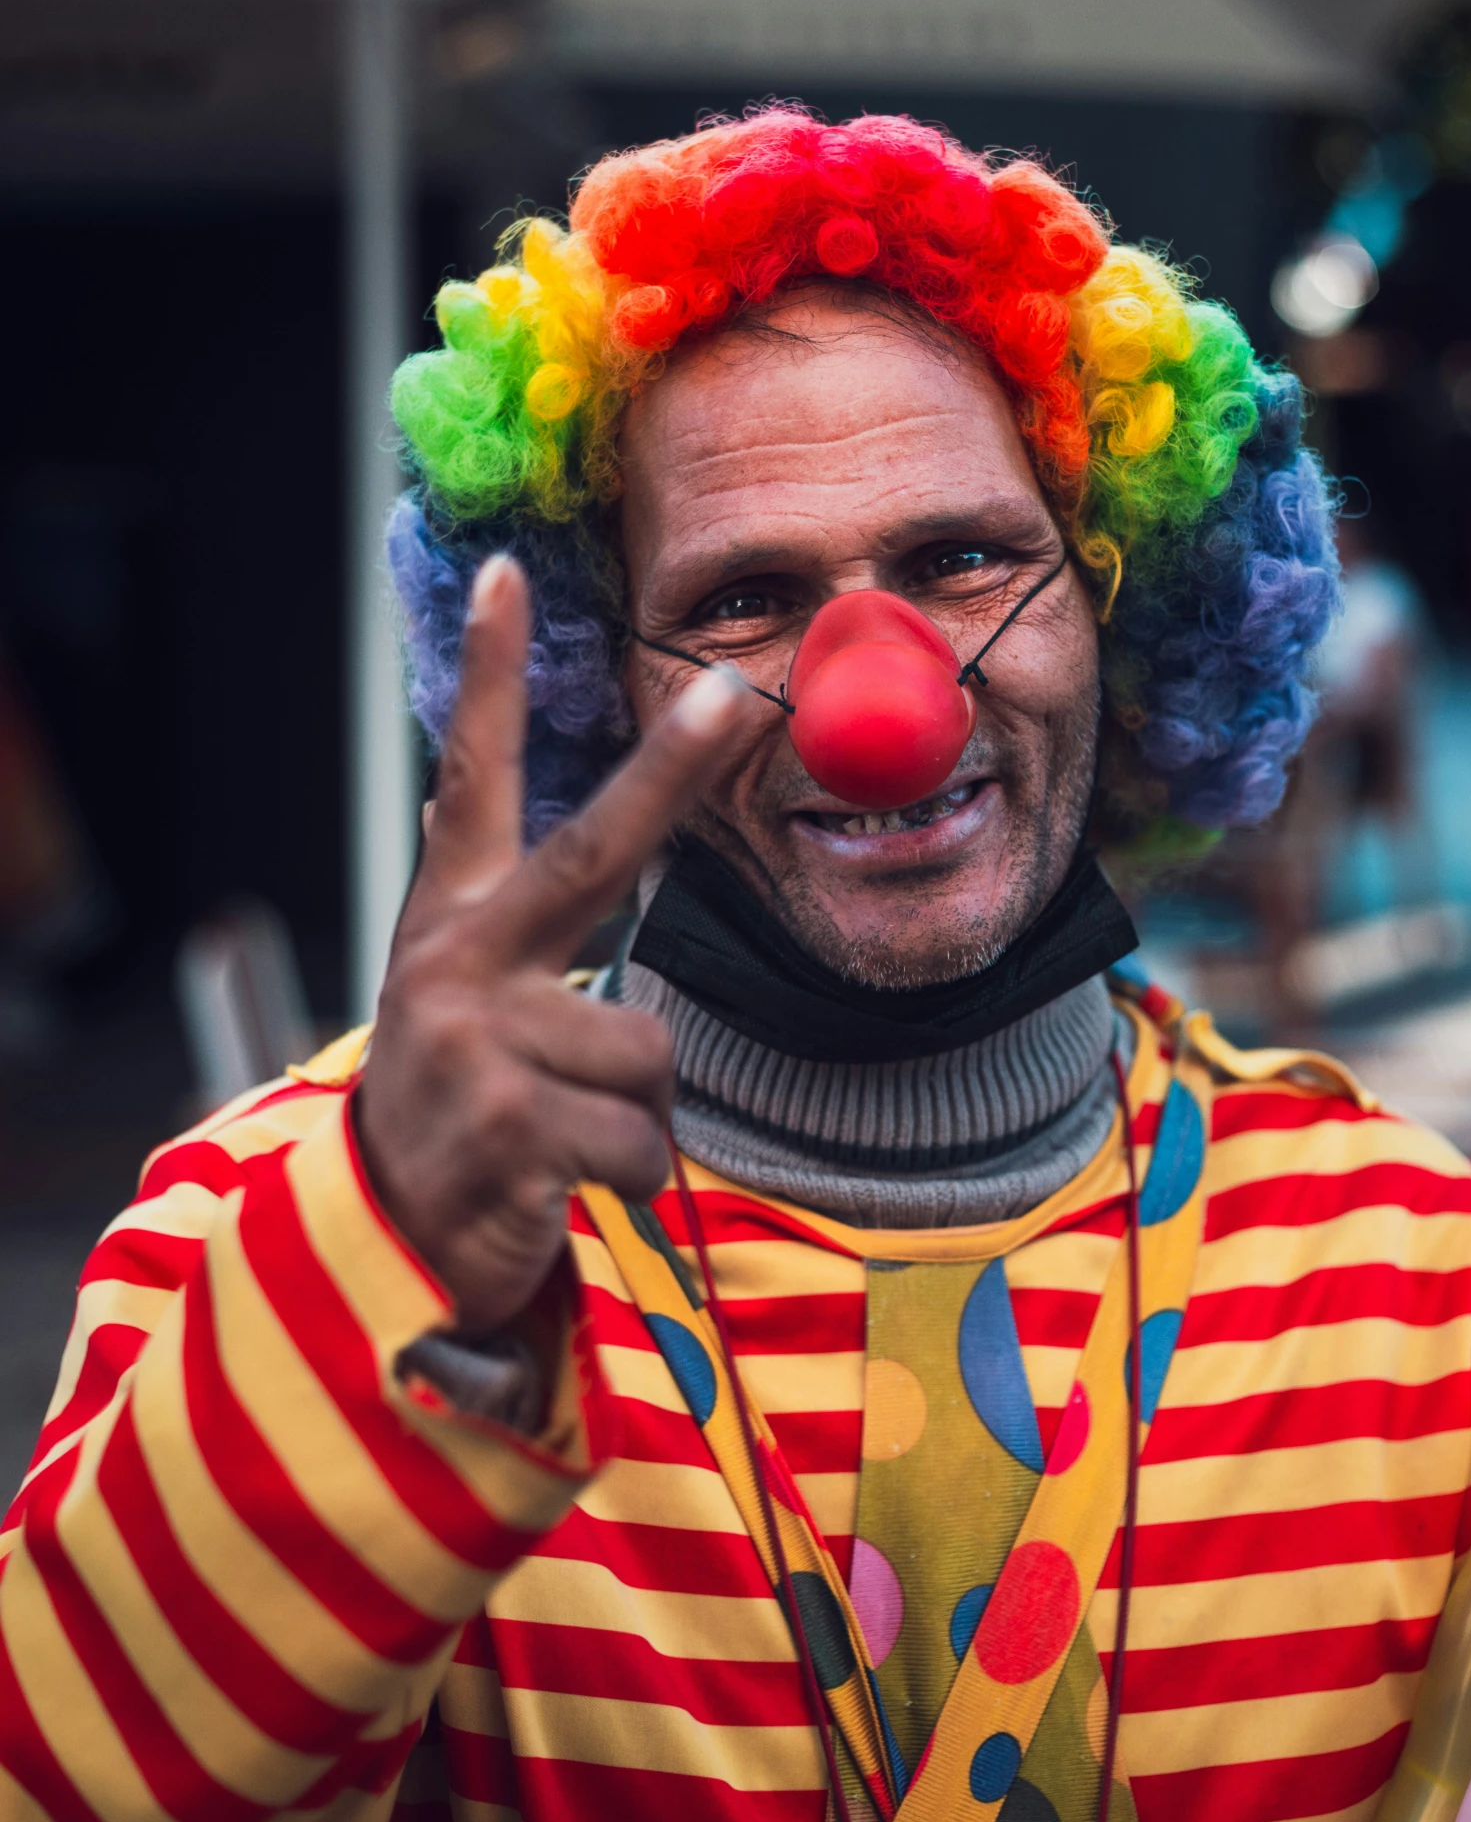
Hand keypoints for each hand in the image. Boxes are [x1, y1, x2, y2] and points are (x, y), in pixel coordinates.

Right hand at [356, 555, 746, 1329]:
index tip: (506, 574)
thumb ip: (498, 927)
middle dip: (672, 770)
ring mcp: (480, 1041)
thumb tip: (468, 826)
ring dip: (639, 1119)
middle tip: (736, 696)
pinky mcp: (511, 1125)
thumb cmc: (453, 1115)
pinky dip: (632, 1178)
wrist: (382, 1247)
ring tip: (569, 1143)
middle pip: (593, 851)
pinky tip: (567, 1186)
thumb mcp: (457, 1007)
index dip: (485, 677)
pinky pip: (643, 1140)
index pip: (470, 780)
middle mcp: (459, 963)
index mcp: (453, 924)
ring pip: (650, 1052)